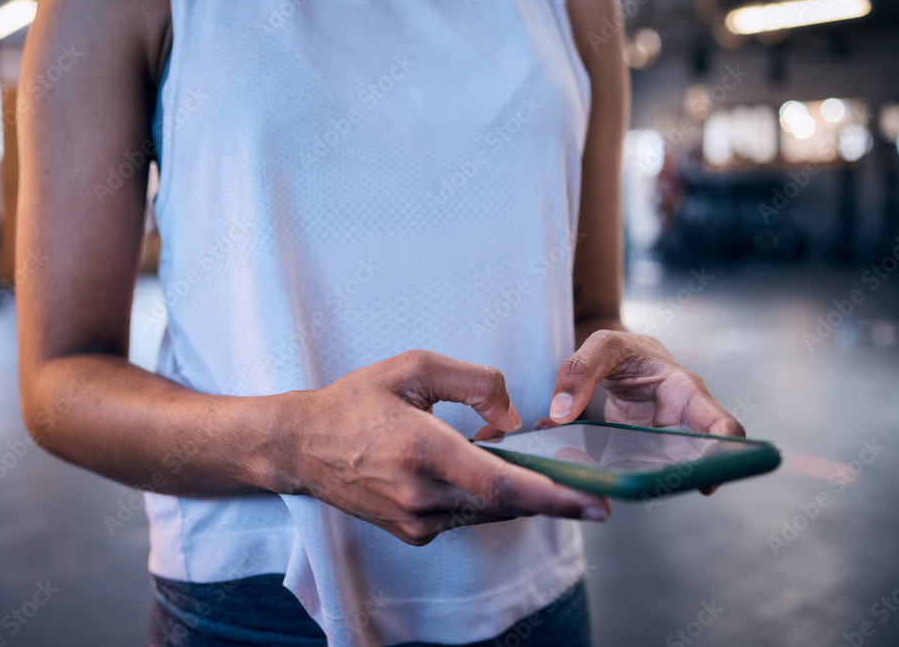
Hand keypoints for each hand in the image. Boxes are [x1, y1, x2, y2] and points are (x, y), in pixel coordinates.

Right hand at [286, 350, 610, 545]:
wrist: (301, 446)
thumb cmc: (356, 400)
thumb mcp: (414, 367)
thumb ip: (475, 383)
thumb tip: (512, 419)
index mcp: (422, 449)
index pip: (501, 485)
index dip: (554, 497)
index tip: (596, 505)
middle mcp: (420, 494)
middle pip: (505, 505)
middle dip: (551, 498)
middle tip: (591, 491)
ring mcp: (415, 520)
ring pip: (488, 513)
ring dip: (517, 495)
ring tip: (539, 473)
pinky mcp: (412, 532)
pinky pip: (466, 517)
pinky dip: (486, 499)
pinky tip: (484, 473)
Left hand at [548, 330, 745, 493]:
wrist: (617, 362)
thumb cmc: (623, 351)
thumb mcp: (601, 347)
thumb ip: (579, 372)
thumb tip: (561, 412)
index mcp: (685, 393)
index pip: (721, 424)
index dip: (726, 451)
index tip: (710, 476)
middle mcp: (679, 424)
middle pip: (696, 461)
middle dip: (682, 479)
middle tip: (655, 489)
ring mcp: (659, 444)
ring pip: (659, 473)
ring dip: (637, 483)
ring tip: (608, 485)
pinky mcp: (635, 455)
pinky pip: (627, 472)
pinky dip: (606, 474)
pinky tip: (581, 472)